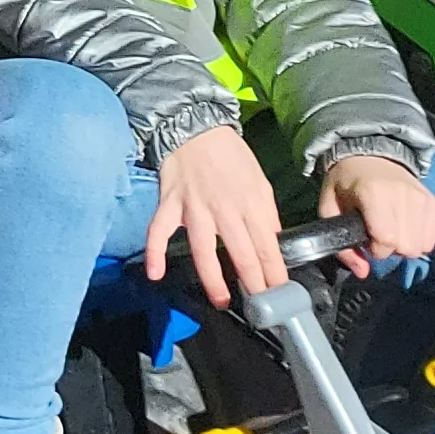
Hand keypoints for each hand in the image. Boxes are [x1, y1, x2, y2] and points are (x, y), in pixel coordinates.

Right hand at [144, 124, 287, 307]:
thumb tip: (272, 240)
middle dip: (253, 283)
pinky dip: (154, 252)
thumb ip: (266, 213)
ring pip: (203, 249)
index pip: (267, 246)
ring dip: (213, 278)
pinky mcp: (170, 203)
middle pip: (241, 254)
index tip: (281, 293)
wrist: (196, 128)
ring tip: (221, 300)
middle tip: (259, 306)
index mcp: (251, 204)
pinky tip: (154, 274)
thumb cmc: (231, 156)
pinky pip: (158, 230)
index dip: (275, 273)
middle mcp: (224, 210)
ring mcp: (194, 208)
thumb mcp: (260, 181)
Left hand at [315, 152, 434, 274]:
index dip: (375, 249)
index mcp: (373, 193)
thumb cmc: (345, 184)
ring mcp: (421, 198)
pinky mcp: (434, 202)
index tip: (366, 241)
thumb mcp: (329, 208)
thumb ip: (341, 244)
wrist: (369, 156)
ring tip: (391, 230)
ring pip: (421, 246)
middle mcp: (402, 194)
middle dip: (390, 249)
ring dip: (404, 245)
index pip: (386, 239)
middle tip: (378, 235)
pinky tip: (405, 228)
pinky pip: (431, 239)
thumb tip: (362, 273)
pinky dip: (418, 240)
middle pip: (406, 247)